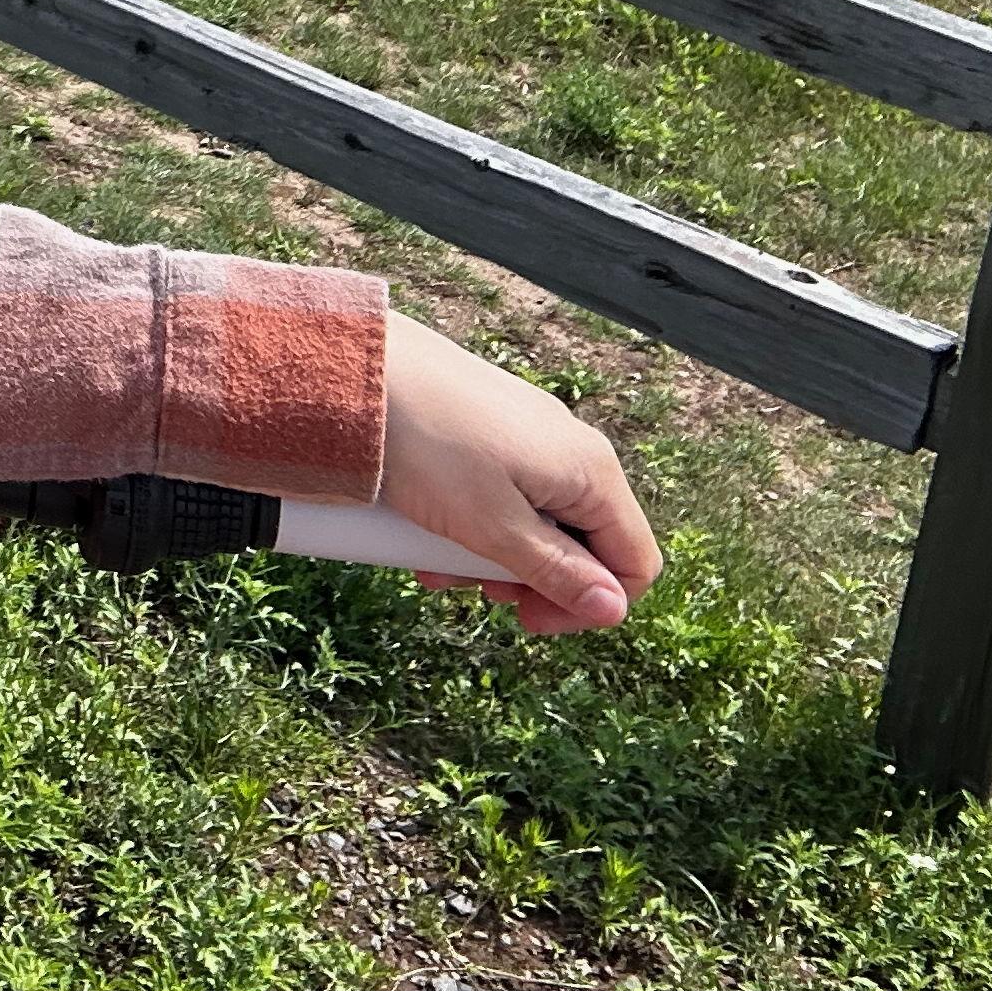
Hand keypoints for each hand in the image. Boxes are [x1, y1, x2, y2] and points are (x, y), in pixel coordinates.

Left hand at [375, 312, 662, 634]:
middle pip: (581, 543)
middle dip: (531, 580)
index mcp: (591, 472)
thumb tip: (612, 609)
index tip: (528, 619)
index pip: (634, 561)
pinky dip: (467, 521)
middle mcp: (569, 448)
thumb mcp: (494, 526)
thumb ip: (556, 572)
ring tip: (435, 563)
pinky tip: (421, 532)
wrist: (357, 371)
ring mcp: (526, 433)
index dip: (592, 606)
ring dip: (491, 555)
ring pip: (532, 520)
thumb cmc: (427, 446)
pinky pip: (496, 491)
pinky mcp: (485, 427)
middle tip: (477, 590)